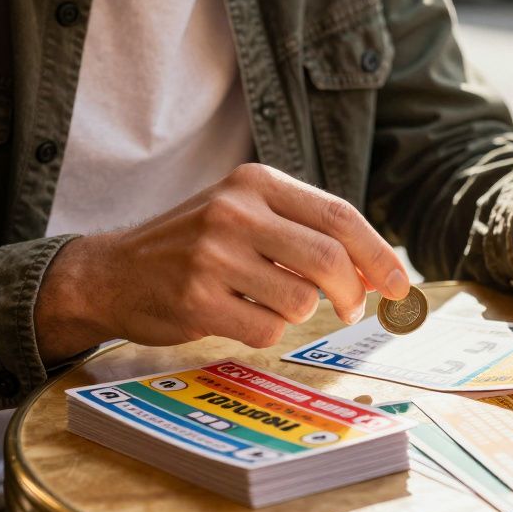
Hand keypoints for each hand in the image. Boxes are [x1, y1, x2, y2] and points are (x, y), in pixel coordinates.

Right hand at [34, 164, 410, 362]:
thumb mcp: (245, 213)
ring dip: (298, 312)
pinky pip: (266, 328)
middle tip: (353, 310)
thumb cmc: (194, 244)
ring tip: (266, 301)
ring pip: (301, 300)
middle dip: (353, 293)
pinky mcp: (197, 300)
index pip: (339, 216)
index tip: (399, 285)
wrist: (113, 272)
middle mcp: (234, 211)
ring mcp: (213, 255)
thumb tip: (375, 272)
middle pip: (329, 258)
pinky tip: (236, 315)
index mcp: (255, 181)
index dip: (378, 254)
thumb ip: (304, 231)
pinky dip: (265, 330)